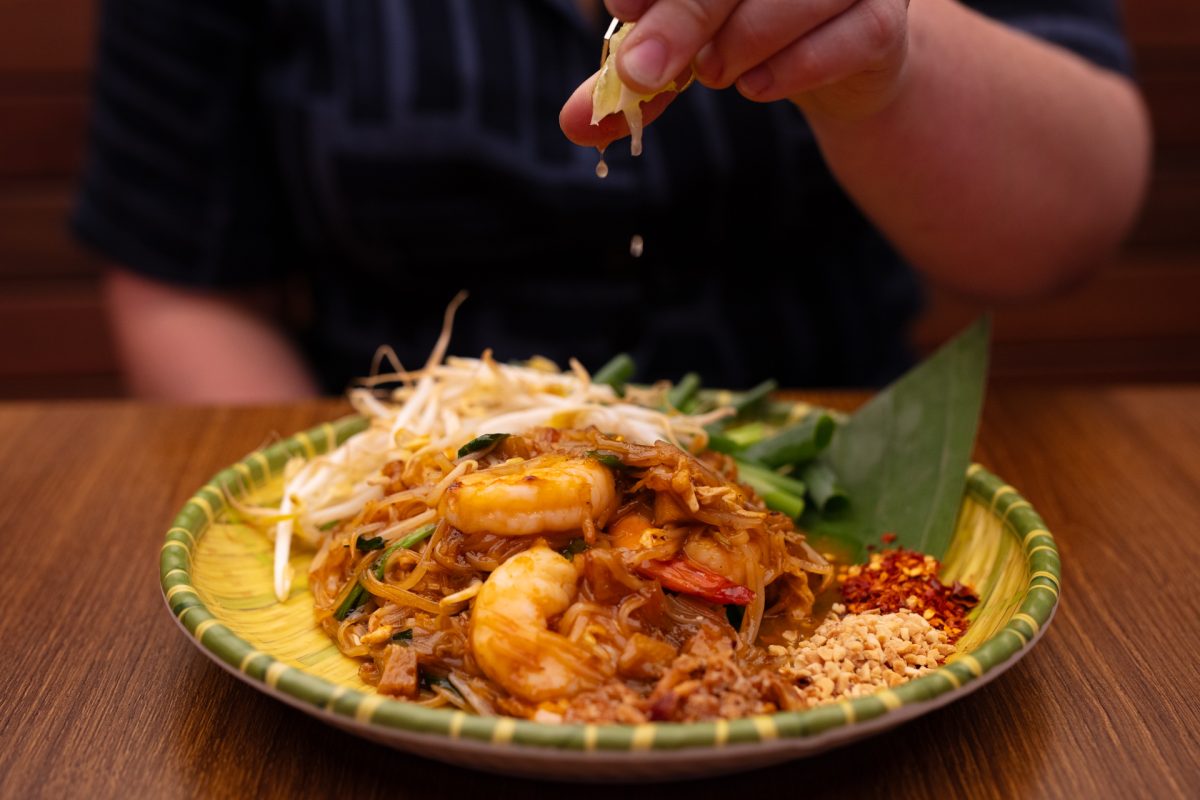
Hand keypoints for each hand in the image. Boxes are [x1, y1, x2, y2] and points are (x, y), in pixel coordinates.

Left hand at [561, 0, 910, 147]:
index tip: (622, 10)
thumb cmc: (752, 33)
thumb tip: (573, 124)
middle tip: (645, 70)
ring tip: (715, 73)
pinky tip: (757, 86)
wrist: (843, 58)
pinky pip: (845, 40)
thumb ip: (633, 79)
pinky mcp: (887, 16)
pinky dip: (791, 71)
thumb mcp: (682, 51)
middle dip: (684, 19)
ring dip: (739, 45)